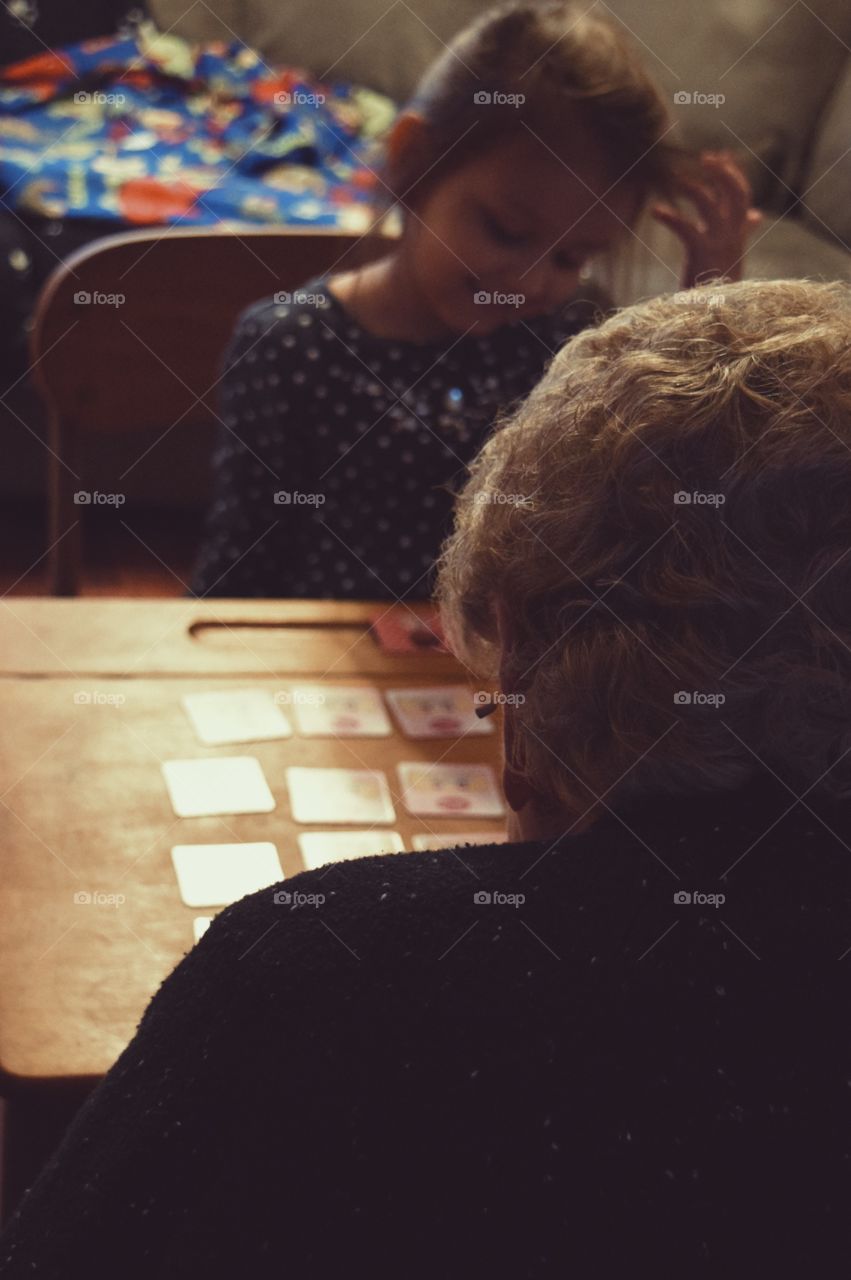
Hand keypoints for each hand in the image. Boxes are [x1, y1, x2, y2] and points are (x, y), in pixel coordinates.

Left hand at [651, 150, 763, 288]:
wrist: (712, 319)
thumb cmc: (718, 289)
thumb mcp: (733, 256)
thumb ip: (742, 231)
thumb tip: (756, 215)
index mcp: (738, 235)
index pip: (743, 195)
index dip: (733, 173)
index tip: (719, 156)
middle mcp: (732, 237)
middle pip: (736, 192)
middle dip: (722, 171)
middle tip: (704, 157)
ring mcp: (719, 245)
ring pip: (711, 205)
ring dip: (693, 187)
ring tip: (674, 178)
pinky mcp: (702, 254)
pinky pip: (687, 227)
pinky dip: (670, 216)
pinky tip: (655, 211)